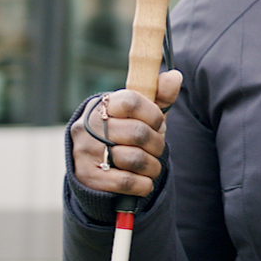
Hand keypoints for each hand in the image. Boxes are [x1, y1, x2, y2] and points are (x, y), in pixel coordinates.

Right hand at [70, 70, 182, 196]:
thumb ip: (159, 95)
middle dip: (157, 144)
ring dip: (153, 166)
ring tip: (152, 166)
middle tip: (157, 148)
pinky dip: (143, 184)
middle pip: (138, 133)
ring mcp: (85, 152)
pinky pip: (126, 181)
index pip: (131, 101)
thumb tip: (175, 76)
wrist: (96, 166)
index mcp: (104, 105)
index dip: (153, 114)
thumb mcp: (142, 114)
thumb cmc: (126, 133)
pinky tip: (144, 182)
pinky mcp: (87, 177)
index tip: (159, 124)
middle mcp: (89, 126)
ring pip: (134, 159)